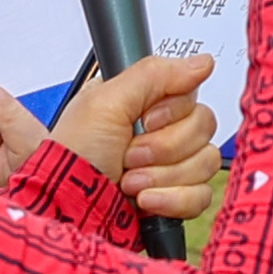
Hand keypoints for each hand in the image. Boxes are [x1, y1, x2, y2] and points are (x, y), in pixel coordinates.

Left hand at [47, 49, 228, 235]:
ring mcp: (169, 168)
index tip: (144, 121)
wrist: (67, 210)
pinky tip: (144, 201)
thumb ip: (155, 74)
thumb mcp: (105, 103)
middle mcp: (159, 133)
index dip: (171, 111)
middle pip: (203, 128)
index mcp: (144, 103)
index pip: (191, 95)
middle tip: (129, 154)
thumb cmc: (73, 157)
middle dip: (163, 147)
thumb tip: (202, 62)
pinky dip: (172, 199)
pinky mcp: (175, 199)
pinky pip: (201, 196)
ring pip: (205, 162)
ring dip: (163, 175)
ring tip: (129, 181)